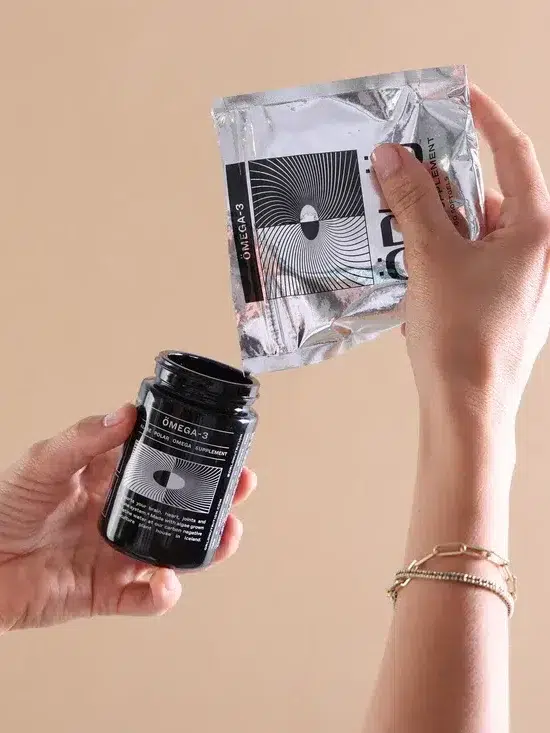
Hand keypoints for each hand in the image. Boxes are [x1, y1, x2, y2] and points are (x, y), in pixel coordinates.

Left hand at [0, 404, 255, 631]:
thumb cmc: (3, 506)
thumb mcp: (43, 462)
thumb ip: (84, 439)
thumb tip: (127, 413)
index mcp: (110, 480)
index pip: (165, 465)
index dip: (198, 457)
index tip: (222, 447)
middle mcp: (122, 516)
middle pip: (183, 509)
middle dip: (218, 500)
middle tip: (240, 488)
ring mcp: (118, 555)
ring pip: (176, 552)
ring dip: (206, 547)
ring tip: (224, 536)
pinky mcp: (107, 592)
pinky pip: (145, 598)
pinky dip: (162, 594)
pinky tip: (164, 582)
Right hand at [372, 86, 549, 420]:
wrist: (467, 408)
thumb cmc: (463, 341)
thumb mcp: (432, 258)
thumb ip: (413, 201)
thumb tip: (395, 158)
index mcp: (538, 231)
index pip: (513, 153)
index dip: (485, 119)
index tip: (461, 97)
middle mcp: (540, 253)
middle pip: (488, 195)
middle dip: (443, 184)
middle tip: (404, 174)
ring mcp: (523, 281)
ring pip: (476, 232)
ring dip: (436, 225)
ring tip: (399, 230)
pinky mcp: (504, 303)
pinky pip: (472, 262)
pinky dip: (443, 256)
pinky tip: (413, 269)